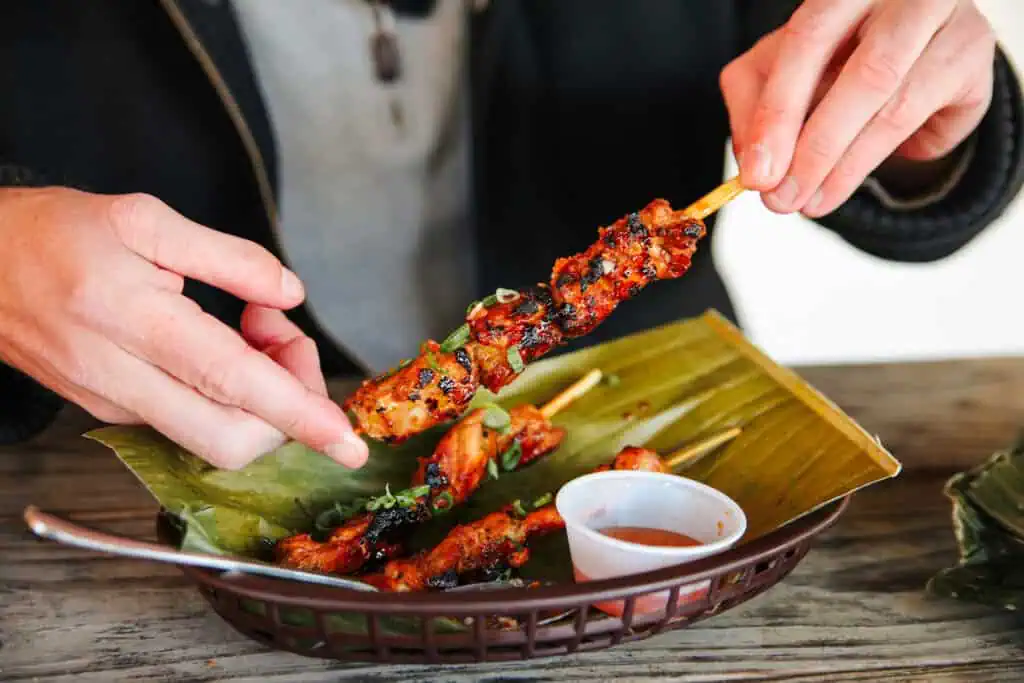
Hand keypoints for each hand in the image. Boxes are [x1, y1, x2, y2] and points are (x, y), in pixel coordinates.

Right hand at [0, 187, 367, 468]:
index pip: (234, 384)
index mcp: (134, 321)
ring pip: (214, 438)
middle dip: (288, 406)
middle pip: (232, 437)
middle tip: (284, 336)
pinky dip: (230, 397)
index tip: (347, 442)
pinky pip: (191, 424)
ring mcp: (115, 405)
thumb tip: (289, 293)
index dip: (299, 415)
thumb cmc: (54, 233)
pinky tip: (223, 347)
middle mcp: (123, 379)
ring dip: (261, 398)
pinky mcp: (111, 413)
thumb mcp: (143, 218)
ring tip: (253, 329)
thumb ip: (228, 257)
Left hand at [721, 0, 995, 216]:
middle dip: (817, 148)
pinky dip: (882, 157)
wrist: (908, 43)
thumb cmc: (834, 52)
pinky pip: (923, 122)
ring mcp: (948, 22)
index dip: (778, 112)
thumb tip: (755, 164)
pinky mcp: (971, 58)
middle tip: (783, 200)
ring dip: (846, 167)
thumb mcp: (780, 71)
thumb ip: (754, 106)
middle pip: (867, 75)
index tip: (758, 175)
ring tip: (811, 203)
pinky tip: (849, 180)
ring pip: (897, 107)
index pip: (807, 42)